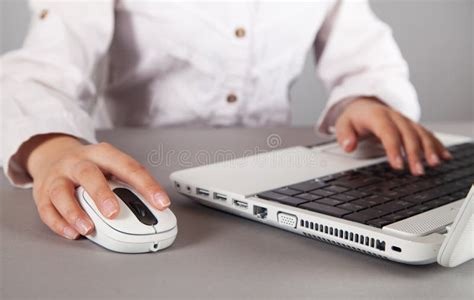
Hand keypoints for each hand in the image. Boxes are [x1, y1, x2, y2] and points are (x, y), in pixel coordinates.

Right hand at [18, 134, 169, 239]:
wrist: (53, 155)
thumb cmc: (91, 166)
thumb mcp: (110, 167)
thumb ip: (127, 184)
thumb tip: (151, 209)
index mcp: (103, 154)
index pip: (128, 167)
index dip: (147, 185)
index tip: (161, 203)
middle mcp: (78, 162)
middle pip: (89, 174)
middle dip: (102, 194)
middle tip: (114, 213)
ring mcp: (58, 176)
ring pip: (62, 192)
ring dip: (75, 212)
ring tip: (89, 229)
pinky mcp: (42, 193)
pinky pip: (47, 209)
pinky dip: (59, 223)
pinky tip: (73, 233)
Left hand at [335, 97, 451, 174]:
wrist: (364, 105)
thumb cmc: (355, 118)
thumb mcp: (343, 124)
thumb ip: (344, 135)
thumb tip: (348, 146)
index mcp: (377, 116)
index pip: (387, 132)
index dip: (394, 148)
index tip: (398, 165)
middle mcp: (395, 117)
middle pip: (407, 134)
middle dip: (414, 153)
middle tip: (417, 171)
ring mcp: (405, 121)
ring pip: (420, 133)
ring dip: (429, 149)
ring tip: (434, 164)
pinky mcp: (412, 126)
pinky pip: (427, 134)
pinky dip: (436, 145)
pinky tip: (444, 156)